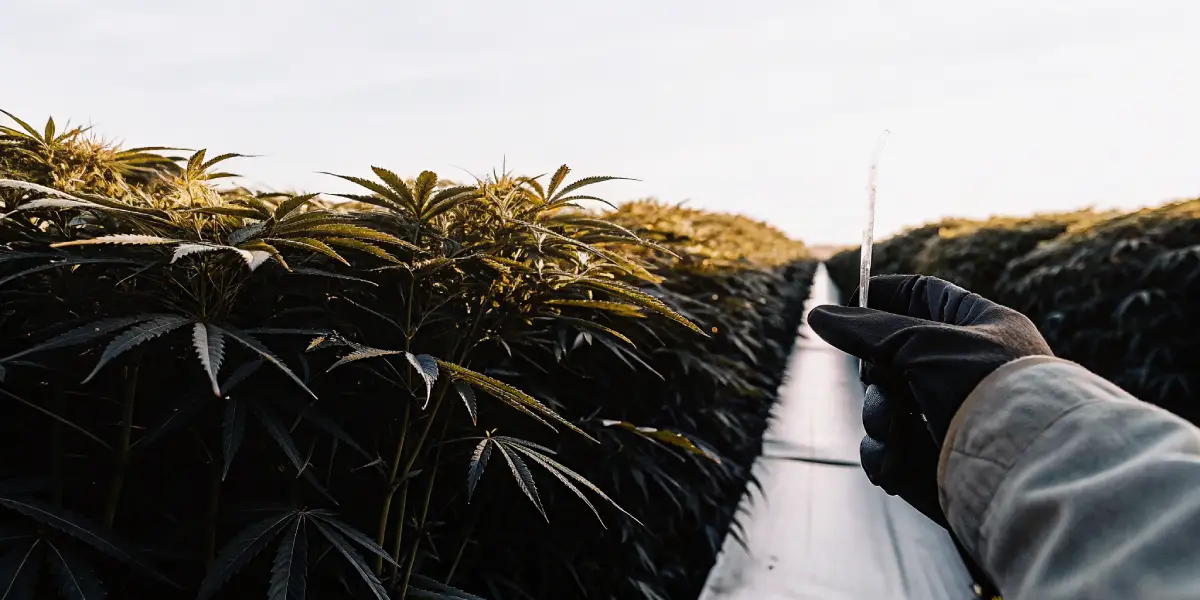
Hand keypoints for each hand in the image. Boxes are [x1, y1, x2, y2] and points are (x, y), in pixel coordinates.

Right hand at [809, 274, 1051, 443]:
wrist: (1025, 469)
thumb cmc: (989, 391)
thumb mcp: (925, 344)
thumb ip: (867, 329)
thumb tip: (819, 315)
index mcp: (978, 329)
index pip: (923, 296)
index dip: (885, 295)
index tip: (852, 300)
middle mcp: (963, 371)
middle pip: (890, 356)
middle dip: (876, 373)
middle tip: (882, 378)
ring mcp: (947, 417)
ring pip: (883, 405)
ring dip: (879, 415)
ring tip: (895, 430)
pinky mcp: (934, 461)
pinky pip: (886, 449)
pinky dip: (883, 454)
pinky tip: (895, 464)